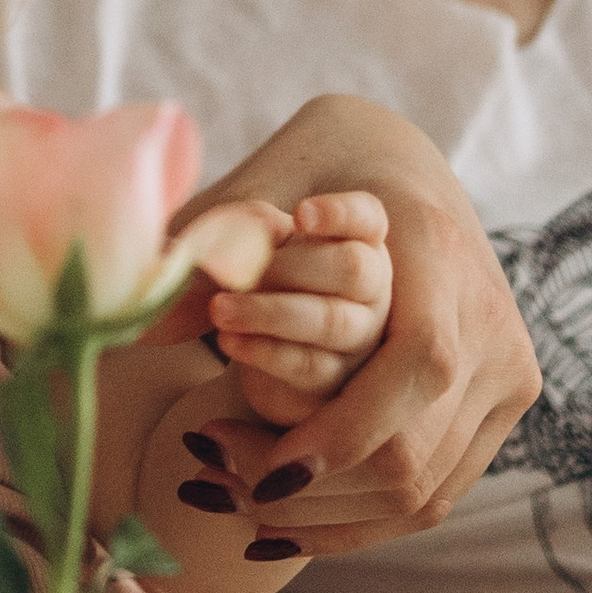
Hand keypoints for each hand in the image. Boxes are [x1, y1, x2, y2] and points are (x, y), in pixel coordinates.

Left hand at [178, 97, 536, 550]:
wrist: (399, 154)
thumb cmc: (318, 159)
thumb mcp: (260, 180)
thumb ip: (210, 242)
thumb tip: (145, 321)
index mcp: (440, 252)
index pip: (416, 364)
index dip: (345, 430)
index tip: (267, 469)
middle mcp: (491, 317)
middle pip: (416, 448)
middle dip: (313, 490)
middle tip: (219, 482)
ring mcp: (506, 367)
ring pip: (423, 489)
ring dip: (325, 515)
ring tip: (237, 501)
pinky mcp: (500, 405)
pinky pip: (435, 492)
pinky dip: (357, 518)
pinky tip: (281, 519)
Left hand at [206, 189, 390, 427]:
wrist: (262, 346)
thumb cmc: (266, 280)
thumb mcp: (258, 245)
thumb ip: (251, 231)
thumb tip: (236, 238)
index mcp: (359, 242)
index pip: (367, 217)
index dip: (340, 213)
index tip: (299, 215)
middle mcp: (372, 288)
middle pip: (352, 269)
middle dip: (289, 268)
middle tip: (235, 272)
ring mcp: (361, 336)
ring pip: (330, 320)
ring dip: (268, 313)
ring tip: (219, 309)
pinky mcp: (337, 379)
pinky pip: (307, 364)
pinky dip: (263, 350)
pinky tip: (228, 339)